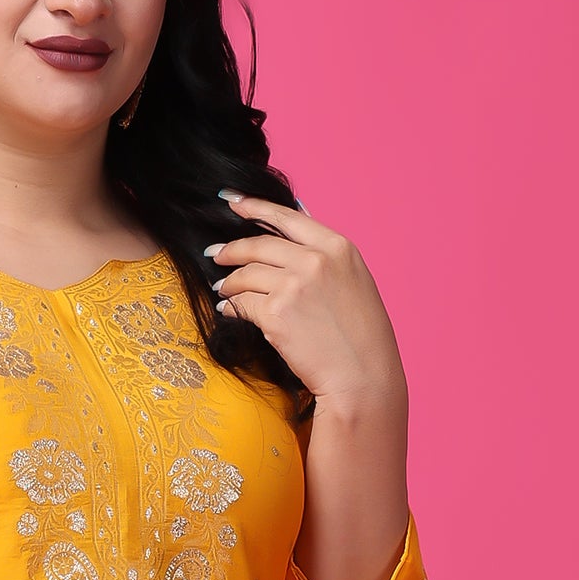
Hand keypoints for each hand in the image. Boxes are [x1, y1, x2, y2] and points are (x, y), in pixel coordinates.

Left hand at [207, 191, 408, 418]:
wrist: (363, 378)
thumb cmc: (363, 339)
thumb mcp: (354, 283)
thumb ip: (325, 259)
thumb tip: (290, 244)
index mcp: (338, 247)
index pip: (287, 217)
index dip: (255, 207)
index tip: (233, 202)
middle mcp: (315, 260)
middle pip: (259, 244)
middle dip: (232, 248)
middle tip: (215, 253)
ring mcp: (294, 285)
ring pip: (247, 273)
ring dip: (229, 281)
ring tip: (222, 287)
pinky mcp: (275, 313)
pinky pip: (242, 303)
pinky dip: (230, 306)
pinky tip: (226, 309)